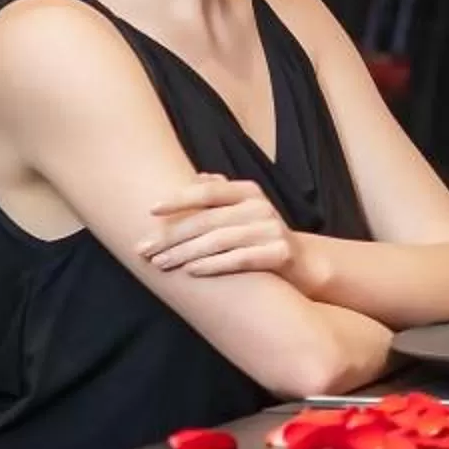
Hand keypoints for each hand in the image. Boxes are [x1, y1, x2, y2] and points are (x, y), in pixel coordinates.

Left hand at [137, 173, 300, 279]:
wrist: (303, 263)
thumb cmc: (263, 236)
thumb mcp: (245, 209)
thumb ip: (223, 193)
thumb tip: (197, 176)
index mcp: (248, 192)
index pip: (208, 191)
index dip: (178, 199)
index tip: (150, 211)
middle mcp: (260, 207)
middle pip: (207, 219)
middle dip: (171, 236)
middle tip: (145, 250)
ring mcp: (271, 230)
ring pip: (219, 240)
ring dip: (185, 253)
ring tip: (161, 264)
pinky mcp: (280, 253)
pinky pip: (240, 259)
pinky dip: (213, 265)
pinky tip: (192, 271)